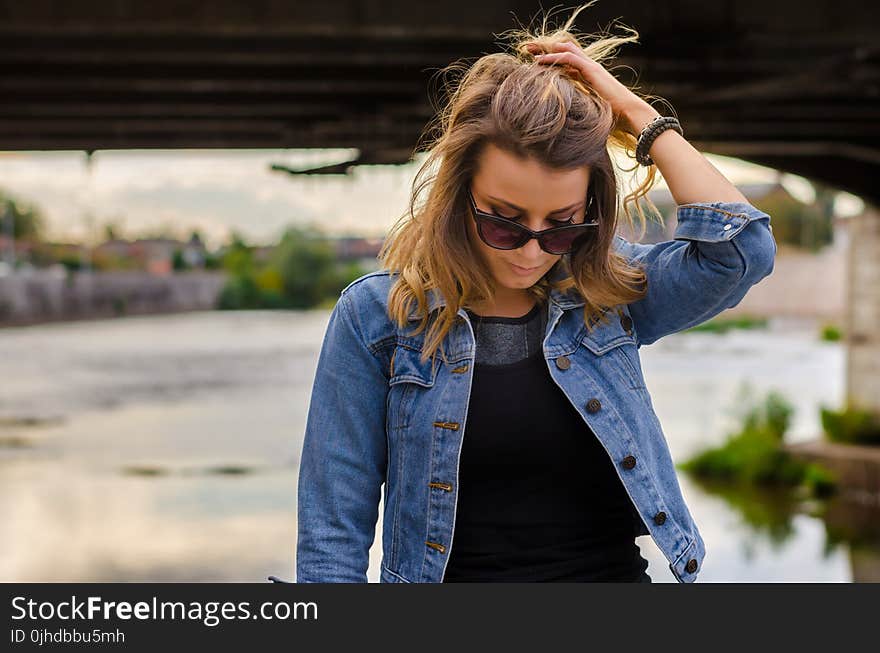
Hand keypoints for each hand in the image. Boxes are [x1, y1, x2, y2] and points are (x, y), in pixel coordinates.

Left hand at [526, 41, 659, 136]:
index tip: (534, 62)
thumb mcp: (589, 110)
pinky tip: (540, 61)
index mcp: (589, 75)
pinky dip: (554, 57)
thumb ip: (579, 108)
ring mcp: (592, 67)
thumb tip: (564, 120)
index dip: (552, 59)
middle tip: (528, 50)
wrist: (629, 114)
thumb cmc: (613, 118)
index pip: (568, 61)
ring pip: (566, 50)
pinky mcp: (592, 70)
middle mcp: (590, 68)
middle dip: (547, 49)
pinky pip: (569, 58)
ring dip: (547, 50)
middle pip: (566, 50)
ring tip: (530, 52)